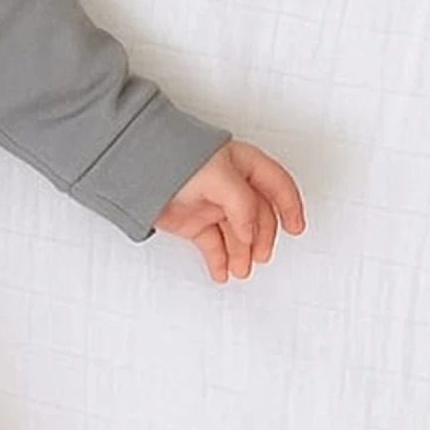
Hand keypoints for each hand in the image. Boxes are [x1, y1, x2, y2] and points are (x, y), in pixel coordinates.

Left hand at [154, 139, 304, 283]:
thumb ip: (242, 205)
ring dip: (241, 254)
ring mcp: (211, 205)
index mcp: (243, 165)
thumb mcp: (219, 176)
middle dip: (261, 238)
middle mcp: (230, 185)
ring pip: (236, 235)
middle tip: (259, 256)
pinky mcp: (193, 222)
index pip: (277, 185)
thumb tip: (251, 233)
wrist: (133, 167)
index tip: (296, 228)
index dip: (290, 206)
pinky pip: (213, 244)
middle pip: (258, 217)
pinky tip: (222, 272)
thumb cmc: (174, 158)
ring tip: (240, 271)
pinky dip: (219, 260)